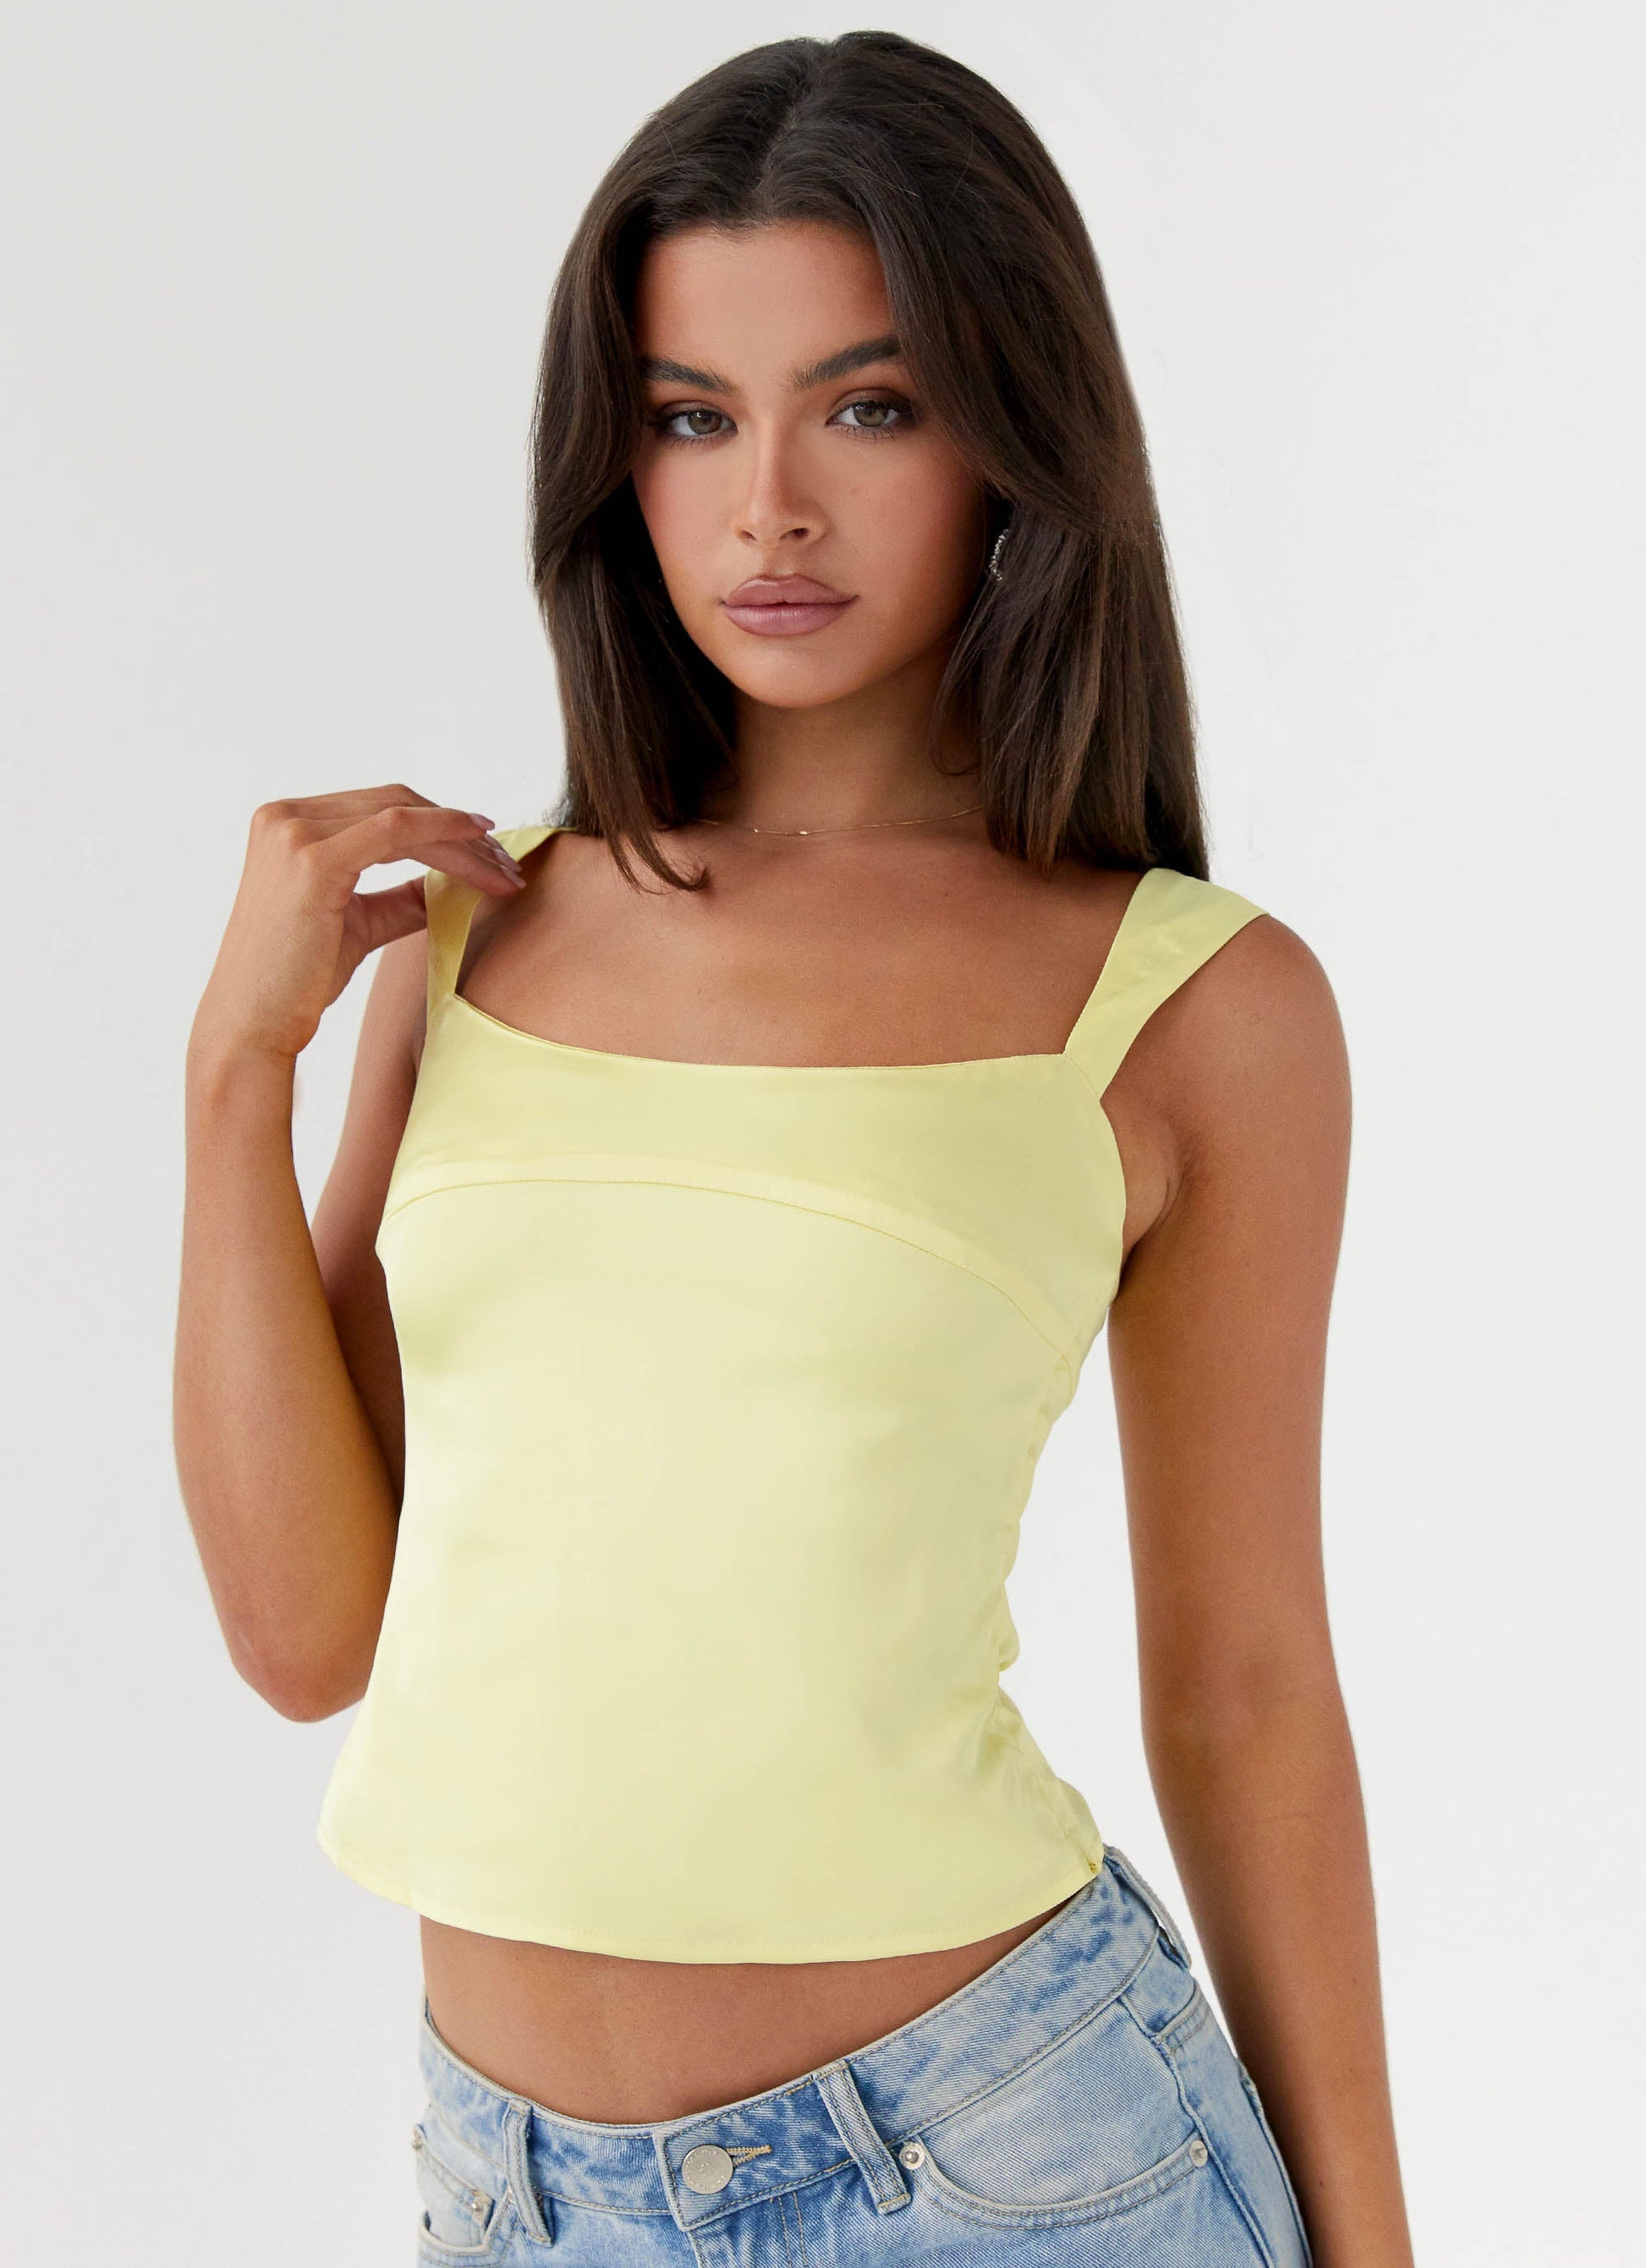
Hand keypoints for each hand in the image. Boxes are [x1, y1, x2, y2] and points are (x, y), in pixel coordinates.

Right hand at [188, 785, 525, 1067]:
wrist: (253, 1023)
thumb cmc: (298, 980)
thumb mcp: (358, 922)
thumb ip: (399, 896)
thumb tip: (449, 883)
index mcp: (287, 823)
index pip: (381, 807)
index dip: (441, 822)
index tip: (489, 852)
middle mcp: (284, 816)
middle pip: (397, 803)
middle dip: (460, 831)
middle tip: (508, 864)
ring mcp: (294, 832)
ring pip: (404, 815)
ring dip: (464, 842)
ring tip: (504, 873)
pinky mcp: (313, 859)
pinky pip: (398, 831)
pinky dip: (446, 838)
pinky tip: (481, 860)